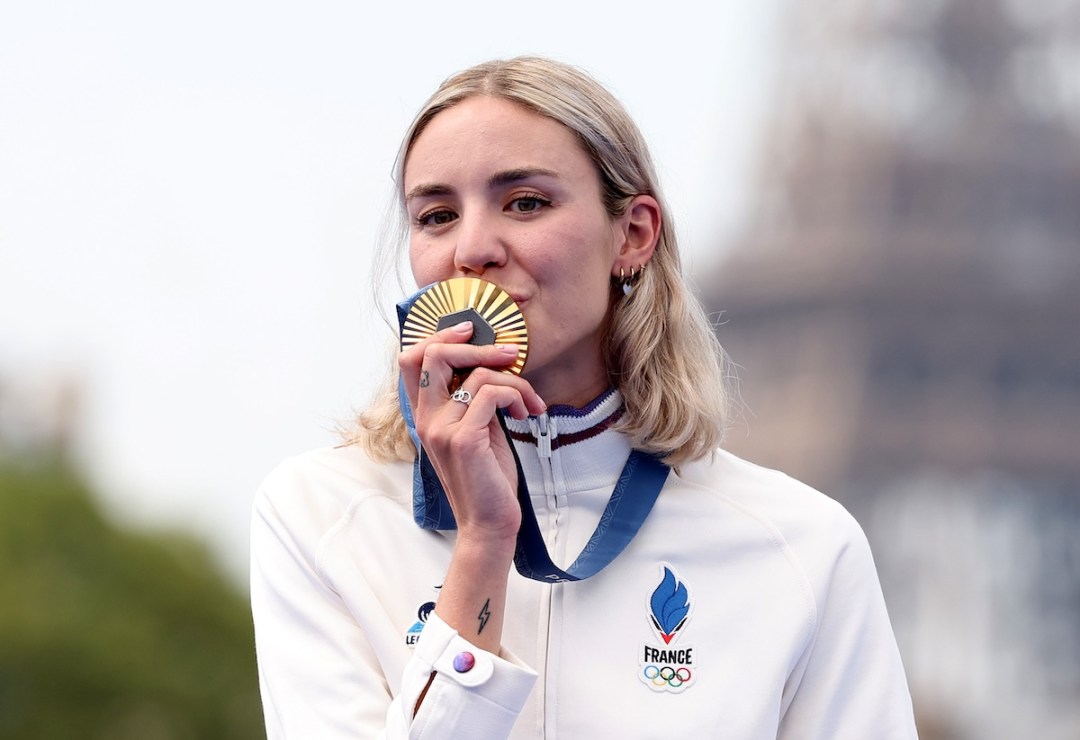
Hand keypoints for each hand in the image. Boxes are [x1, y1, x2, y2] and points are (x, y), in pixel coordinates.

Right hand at [399, 320, 545, 545]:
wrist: (489, 523)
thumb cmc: (487, 477)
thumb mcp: (476, 429)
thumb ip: (471, 399)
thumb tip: (490, 362)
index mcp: (424, 415)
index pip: (410, 359)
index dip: (438, 335)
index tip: (471, 331)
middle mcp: (426, 419)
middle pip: (432, 354)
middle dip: (477, 345)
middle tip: (511, 354)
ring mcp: (441, 429)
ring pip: (475, 374)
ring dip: (514, 380)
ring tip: (528, 401)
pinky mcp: (463, 440)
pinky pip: (491, 394)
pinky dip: (516, 396)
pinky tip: (525, 413)